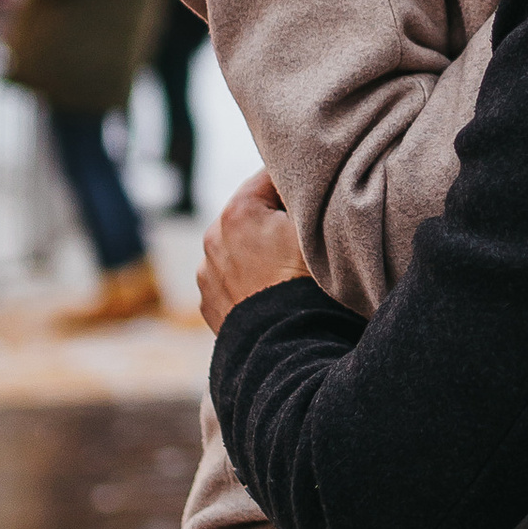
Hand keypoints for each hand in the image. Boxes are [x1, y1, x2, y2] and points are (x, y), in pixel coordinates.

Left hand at [199, 169, 307, 328]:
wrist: (290, 352)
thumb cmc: (311, 289)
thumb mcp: (320, 231)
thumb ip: (310, 198)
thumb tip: (313, 184)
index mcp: (238, 212)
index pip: (271, 176)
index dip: (299, 184)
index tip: (318, 195)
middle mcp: (213, 238)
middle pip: (253, 213)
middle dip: (277, 219)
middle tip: (309, 236)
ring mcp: (207, 274)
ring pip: (240, 247)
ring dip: (261, 250)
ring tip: (291, 270)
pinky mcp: (210, 304)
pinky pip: (232, 279)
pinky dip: (250, 280)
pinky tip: (274, 291)